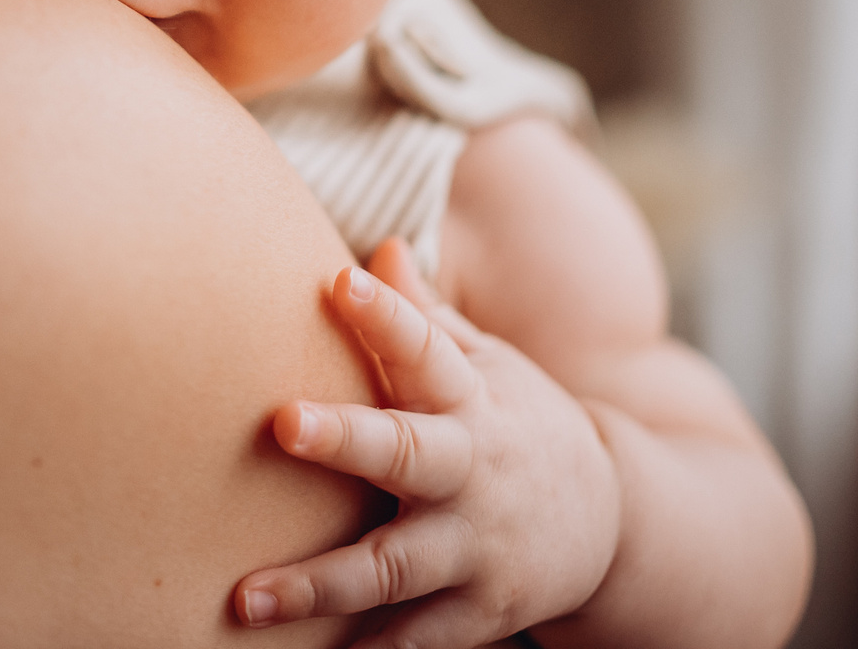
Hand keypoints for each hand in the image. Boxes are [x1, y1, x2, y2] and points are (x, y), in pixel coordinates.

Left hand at [233, 239, 622, 647]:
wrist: (612, 521)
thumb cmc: (518, 423)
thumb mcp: (488, 365)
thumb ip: (426, 320)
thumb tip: (378, 248)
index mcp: (471, 398)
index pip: (426, 347)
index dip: (386, 315)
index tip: (339, 281)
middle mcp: (473, 471)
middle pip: (408, 452)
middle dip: (346, 439)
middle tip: (282, 422)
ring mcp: (476, 547)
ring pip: (394, 566)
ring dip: (320, 582)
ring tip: (245, 597)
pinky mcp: (480, 612)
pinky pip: (418, 641)